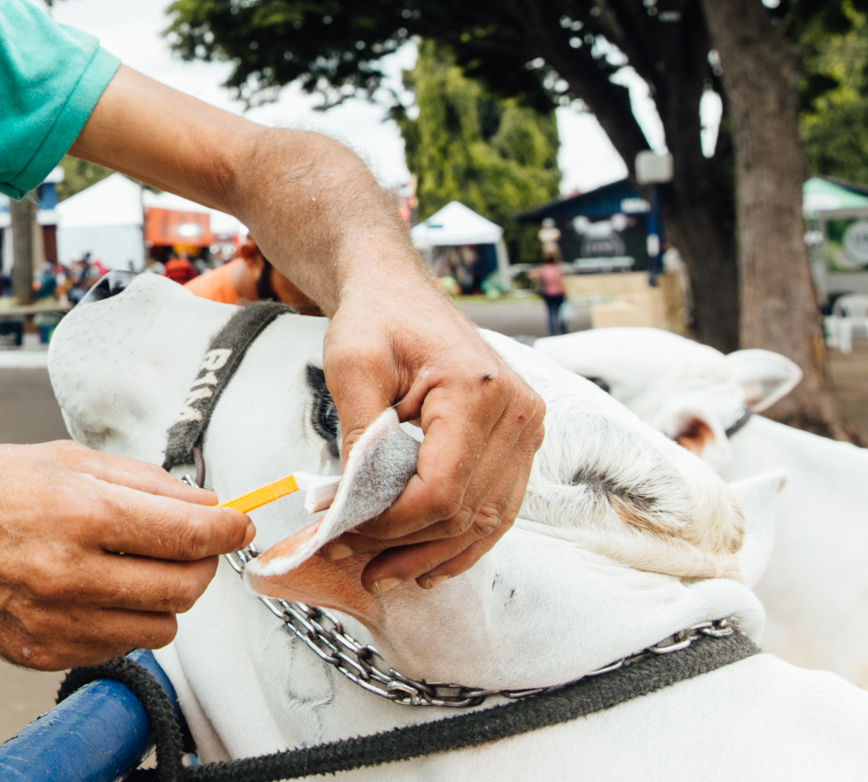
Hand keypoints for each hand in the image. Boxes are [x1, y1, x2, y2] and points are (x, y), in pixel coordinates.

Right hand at [0, 441, 252, 670]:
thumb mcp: (65, 458)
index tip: (237, 524)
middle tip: (188, 544)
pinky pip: (120, 646)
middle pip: (185, 587)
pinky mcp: (44, 652)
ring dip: (164, 597)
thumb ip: (144, 482)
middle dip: (201, 563)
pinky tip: (96, 590)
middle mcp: (71, 572)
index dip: (228, 530)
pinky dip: (124, 620)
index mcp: (80, 512)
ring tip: (133, 567)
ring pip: (162, 627)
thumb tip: (205, 504)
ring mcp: (56, 621)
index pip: (190, 535)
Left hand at [319, 277, 543, 591]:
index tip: (342, 532)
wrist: (398, 292)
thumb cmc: (375, 320)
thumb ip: (358, 438)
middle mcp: (517, 414)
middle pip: (464, 512)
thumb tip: (353, 508)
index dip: (391, 524)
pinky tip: (425, 567)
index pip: (441, 489)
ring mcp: (525, 430)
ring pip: (485, 521)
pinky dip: (461, 542)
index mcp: (479, 392)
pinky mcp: (518, 443)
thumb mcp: (351, 367)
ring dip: (431, 555)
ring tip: (379, 575)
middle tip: (344, 556)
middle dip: (401, 544)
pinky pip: (496, 508)